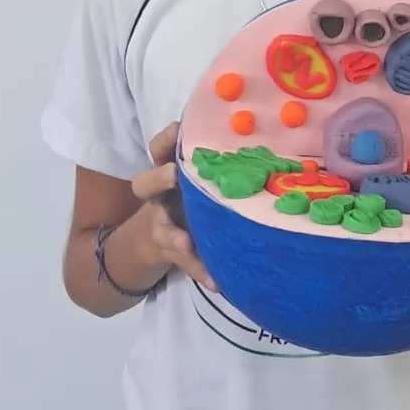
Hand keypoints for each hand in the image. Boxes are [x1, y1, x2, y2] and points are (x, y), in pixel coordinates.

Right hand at [126, 123, 216, 292]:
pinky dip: (200, 270)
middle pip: (144, 183)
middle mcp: (158, 196)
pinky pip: (184, 262)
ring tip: (184, 242)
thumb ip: (218, 160)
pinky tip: (216, 281)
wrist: (159, 237)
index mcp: (167, 170)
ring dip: (174, 235)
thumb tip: (264, 139)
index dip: (166, 139)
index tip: (178, 128)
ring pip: (161, 229)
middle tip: (174, 174)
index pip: (159, 149)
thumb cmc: (191, 193)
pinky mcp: (172, 251)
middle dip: (158, 178)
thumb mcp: (199, 175)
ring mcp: (161, 225)